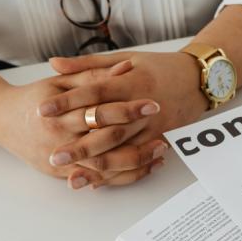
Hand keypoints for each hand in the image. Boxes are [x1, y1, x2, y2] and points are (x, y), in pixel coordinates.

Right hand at [0, 61, 164, 185]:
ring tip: (160, 152)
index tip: (152, 103)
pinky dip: (122, 175)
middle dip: (138, 136)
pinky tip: (143, 168)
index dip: (128, 108)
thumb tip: (126, 67)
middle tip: (163, 131)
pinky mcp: (63, 174)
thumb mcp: (60, 82)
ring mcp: (62, 160)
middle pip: (106, 140)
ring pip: (105, 166)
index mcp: (60, 112)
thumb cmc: (33, 98)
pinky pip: (98, 179)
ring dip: (135, 160)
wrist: (1, 120)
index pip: (101, 110)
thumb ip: (93, 75)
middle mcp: (60, 138)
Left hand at [38, 51, 208, 186]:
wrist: (198, 80)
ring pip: (123, 152)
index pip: (95, 92)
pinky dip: (117, 174)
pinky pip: (136, 162)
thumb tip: (54, 64)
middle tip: (54, 156)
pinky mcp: (160, 141)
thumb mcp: (124, 57)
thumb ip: (87, 64)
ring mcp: (153, 128)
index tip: (43, 110)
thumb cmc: (158, 67)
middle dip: (81, 146)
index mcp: (131, 82)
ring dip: (98, 168)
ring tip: (72, 177)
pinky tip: (97, 182)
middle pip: (108, 130)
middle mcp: (142, 108)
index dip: (69, 102)